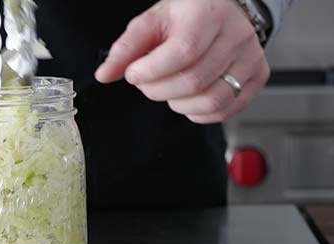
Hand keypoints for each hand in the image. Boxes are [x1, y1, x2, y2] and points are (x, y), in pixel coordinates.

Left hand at [94, 0, 269, 123]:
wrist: (222, 9)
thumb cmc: (185, 16)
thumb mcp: (151, 22)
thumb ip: (126, 48)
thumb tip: (104, 75)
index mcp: (207, 13)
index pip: (182, 51)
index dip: (152, 71)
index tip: (134, 73)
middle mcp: (236, 34)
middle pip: (193, 81)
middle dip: (158, 90)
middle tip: (147, 82)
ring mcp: (251, 57)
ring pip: (210, 100)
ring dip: (177, 104)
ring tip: (167, 89)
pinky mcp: (257, 76)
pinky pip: (225, 110)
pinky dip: (198, 113)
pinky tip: (186, 99)